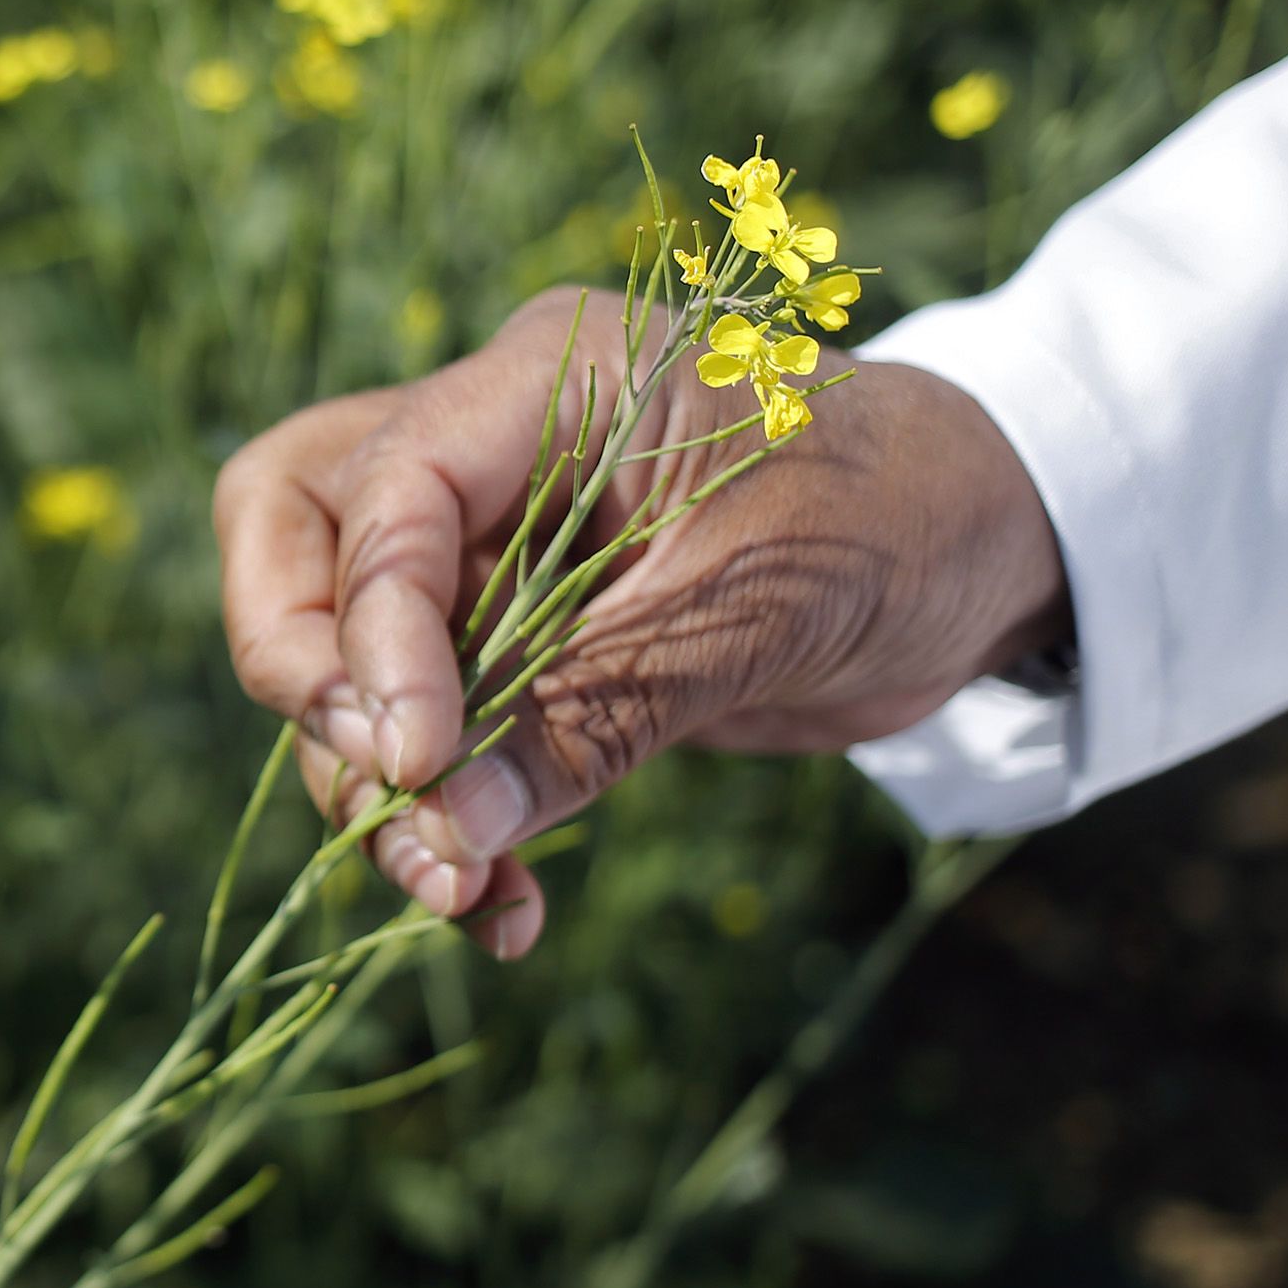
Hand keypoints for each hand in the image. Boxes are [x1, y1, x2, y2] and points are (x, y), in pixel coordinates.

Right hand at [211, 288, 1066, 956]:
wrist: (994, 548)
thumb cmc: (898, 522)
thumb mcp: (753, 615)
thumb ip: (593, 712)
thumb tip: (443, 831)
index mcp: (543, 379)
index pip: (383, 489)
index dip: (371, 631)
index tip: (411, 764)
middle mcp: (487, 442)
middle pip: (293, 525)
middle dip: (308, 673)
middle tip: (384, 787)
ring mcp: (489, 534)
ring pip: (338, 640)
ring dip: (374, 782)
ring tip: (457, 893)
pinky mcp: (514, 629)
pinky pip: (427, 718)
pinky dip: (445, 815)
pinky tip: (501, 907)